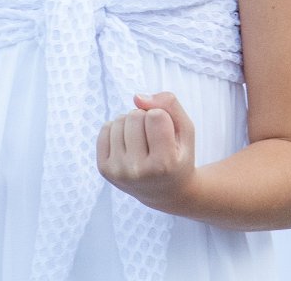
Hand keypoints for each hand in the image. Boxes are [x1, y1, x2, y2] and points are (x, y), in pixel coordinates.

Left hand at [96, 92, 196, 214]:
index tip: (168, 135)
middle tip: (154, 139)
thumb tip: (137, 98)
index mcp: (163, 164)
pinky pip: (105, 128)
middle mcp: (138, 171)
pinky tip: (129, 145)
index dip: (163, 117)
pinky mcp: (105, 169)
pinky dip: (118, 129)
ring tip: (143, 142)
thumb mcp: (185, 130)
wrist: (167, 192)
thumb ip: (169, 104)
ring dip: (131, 124)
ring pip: (119, 120)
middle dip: (146, 118)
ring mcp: (118, 171)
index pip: (156, 115)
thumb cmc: (178, 156)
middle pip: (135, 115)